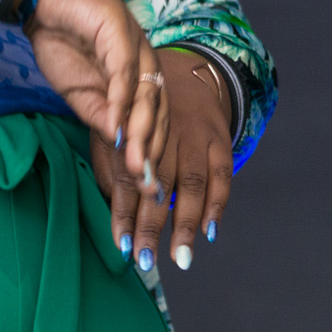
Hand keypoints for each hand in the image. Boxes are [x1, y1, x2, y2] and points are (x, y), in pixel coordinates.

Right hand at [24, 0, 164, 187]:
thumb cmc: (64, 43)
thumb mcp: (80, 94)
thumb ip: (100, 117)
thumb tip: (118, 145)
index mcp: (139, 82)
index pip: (153, 125)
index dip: (151, 157)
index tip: (148, 192)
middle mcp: (146, 67)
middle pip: (157, 115)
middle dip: (152, 153)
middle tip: (149, 187)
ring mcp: (136, 49)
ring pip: (146, 97)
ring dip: (141, 134)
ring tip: (137, 165)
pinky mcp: (120, 33)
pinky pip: (124, 73)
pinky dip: (121, 101)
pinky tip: (117, 126)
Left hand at [88, 47, 235, 272]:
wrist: (183, 71)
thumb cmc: (139, 114)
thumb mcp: (115, 128)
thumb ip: (109, 166)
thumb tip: (111, 208)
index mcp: (132, 131)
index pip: (126, 177)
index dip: (123, 213)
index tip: (121, 246)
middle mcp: (164, 133)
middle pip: (159, 184)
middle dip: (152, 224)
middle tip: (146, 260)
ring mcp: (195, 135)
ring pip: (192, 182)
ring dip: (186, 222)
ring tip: (180, 257)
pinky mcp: (219, 138)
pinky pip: (222, 174)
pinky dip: (217, 204)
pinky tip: (209, 231)